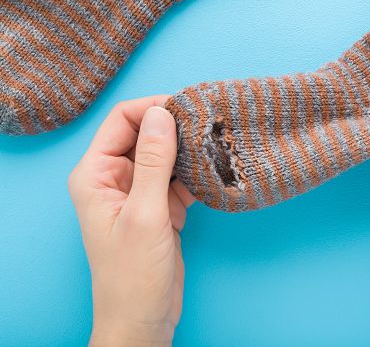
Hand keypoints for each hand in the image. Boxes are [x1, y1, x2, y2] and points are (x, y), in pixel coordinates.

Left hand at [68, 96, 195, 345]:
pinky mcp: (158, 205)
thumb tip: (162, 113)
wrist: (143, 318)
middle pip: (145, 133)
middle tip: (210, 125)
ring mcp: (138, 191)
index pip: (122, 120)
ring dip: (189, 151)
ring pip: (165, 154)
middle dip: (176, 128)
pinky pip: (177, 177)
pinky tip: (215, 172)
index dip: (154, 109)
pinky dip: (195, 174)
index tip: (188, 109)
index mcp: (95, 174)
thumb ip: (154, 161)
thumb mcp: (146, 214)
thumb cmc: (134, 274)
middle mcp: (113, 177)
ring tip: (217, 146)